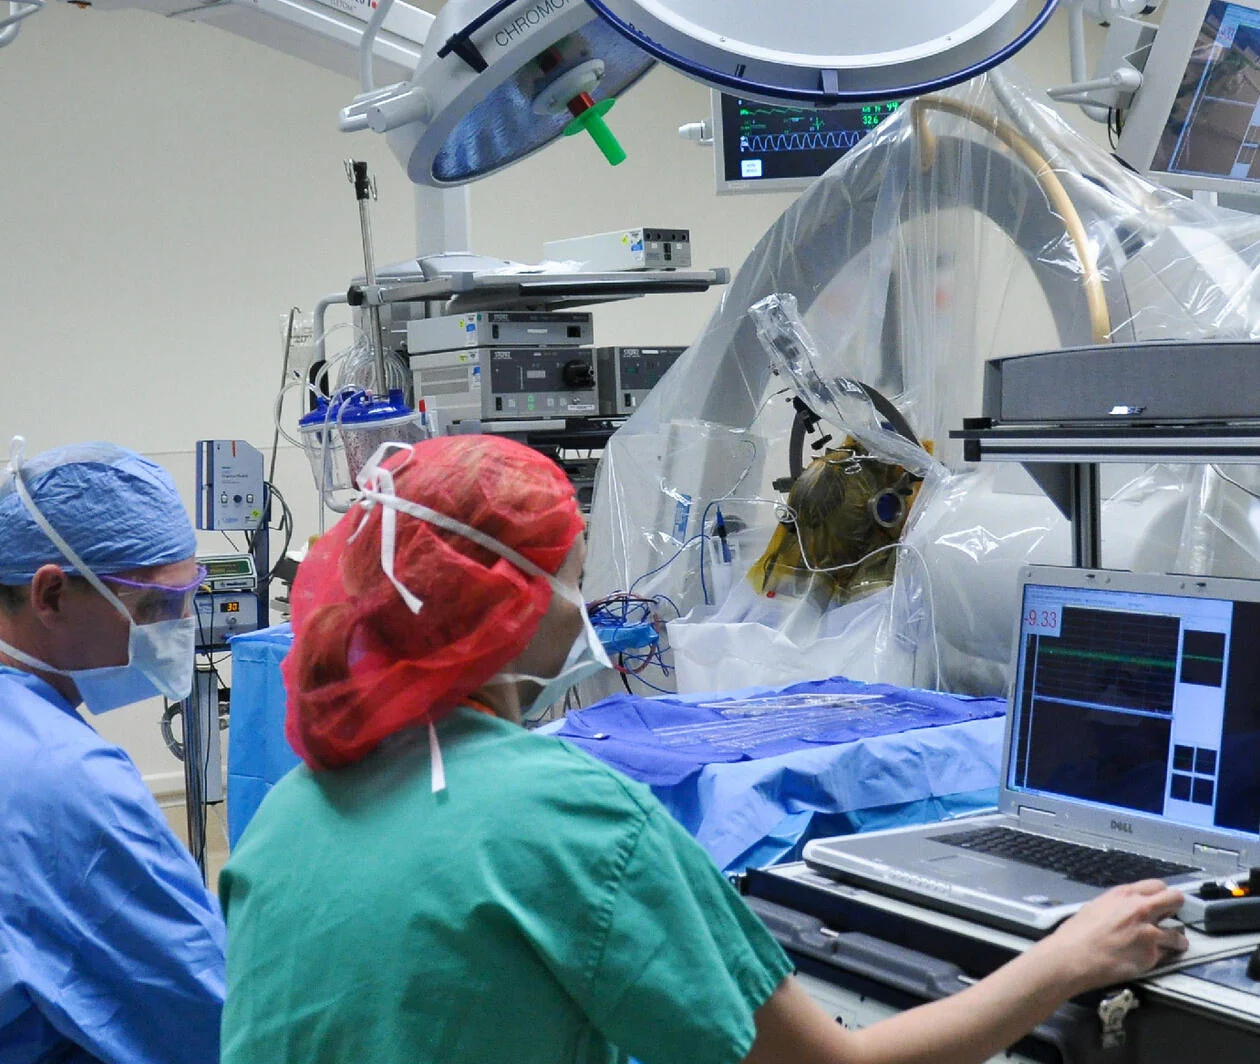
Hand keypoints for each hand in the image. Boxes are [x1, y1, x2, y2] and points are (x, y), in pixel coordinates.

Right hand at [1032, 880, 1187, 993]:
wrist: (1073, 957)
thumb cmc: (1077, 934)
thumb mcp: (1096, 906)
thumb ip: (1119, 905)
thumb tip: (1129, 910)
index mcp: (1124, 894)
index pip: (1158, 885)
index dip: (1160, 895)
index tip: (1159, 904)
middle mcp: (1140, 909)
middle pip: (1175, 899)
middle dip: (1176, 908)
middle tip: (1170, 918)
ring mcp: (1149, 933)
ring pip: (1178, 934)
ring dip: (1175, 940)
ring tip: (1169, 946)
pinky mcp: (1151, 955)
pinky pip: (1167, 955)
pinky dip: (1163, 958)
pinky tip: (1152, 959)